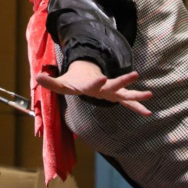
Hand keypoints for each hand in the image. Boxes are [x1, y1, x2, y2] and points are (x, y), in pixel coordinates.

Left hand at [35, 60, 152, 115]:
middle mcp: (103, 87)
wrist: (85, 75)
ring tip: (150, 95)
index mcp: (90, 84)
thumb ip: (51, 82)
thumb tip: (37, 77)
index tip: (100, 78)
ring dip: (136, 95)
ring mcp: (111, 91)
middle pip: (114, 85)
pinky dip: (137, 107)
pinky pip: (128, 103)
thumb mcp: (61, 83)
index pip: (92, 83)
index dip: (95, 81)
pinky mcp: (116, 96)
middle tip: (135, 75)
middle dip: (123, 81)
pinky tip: (148, 113)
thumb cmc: (73, 81)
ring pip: (125, 93)